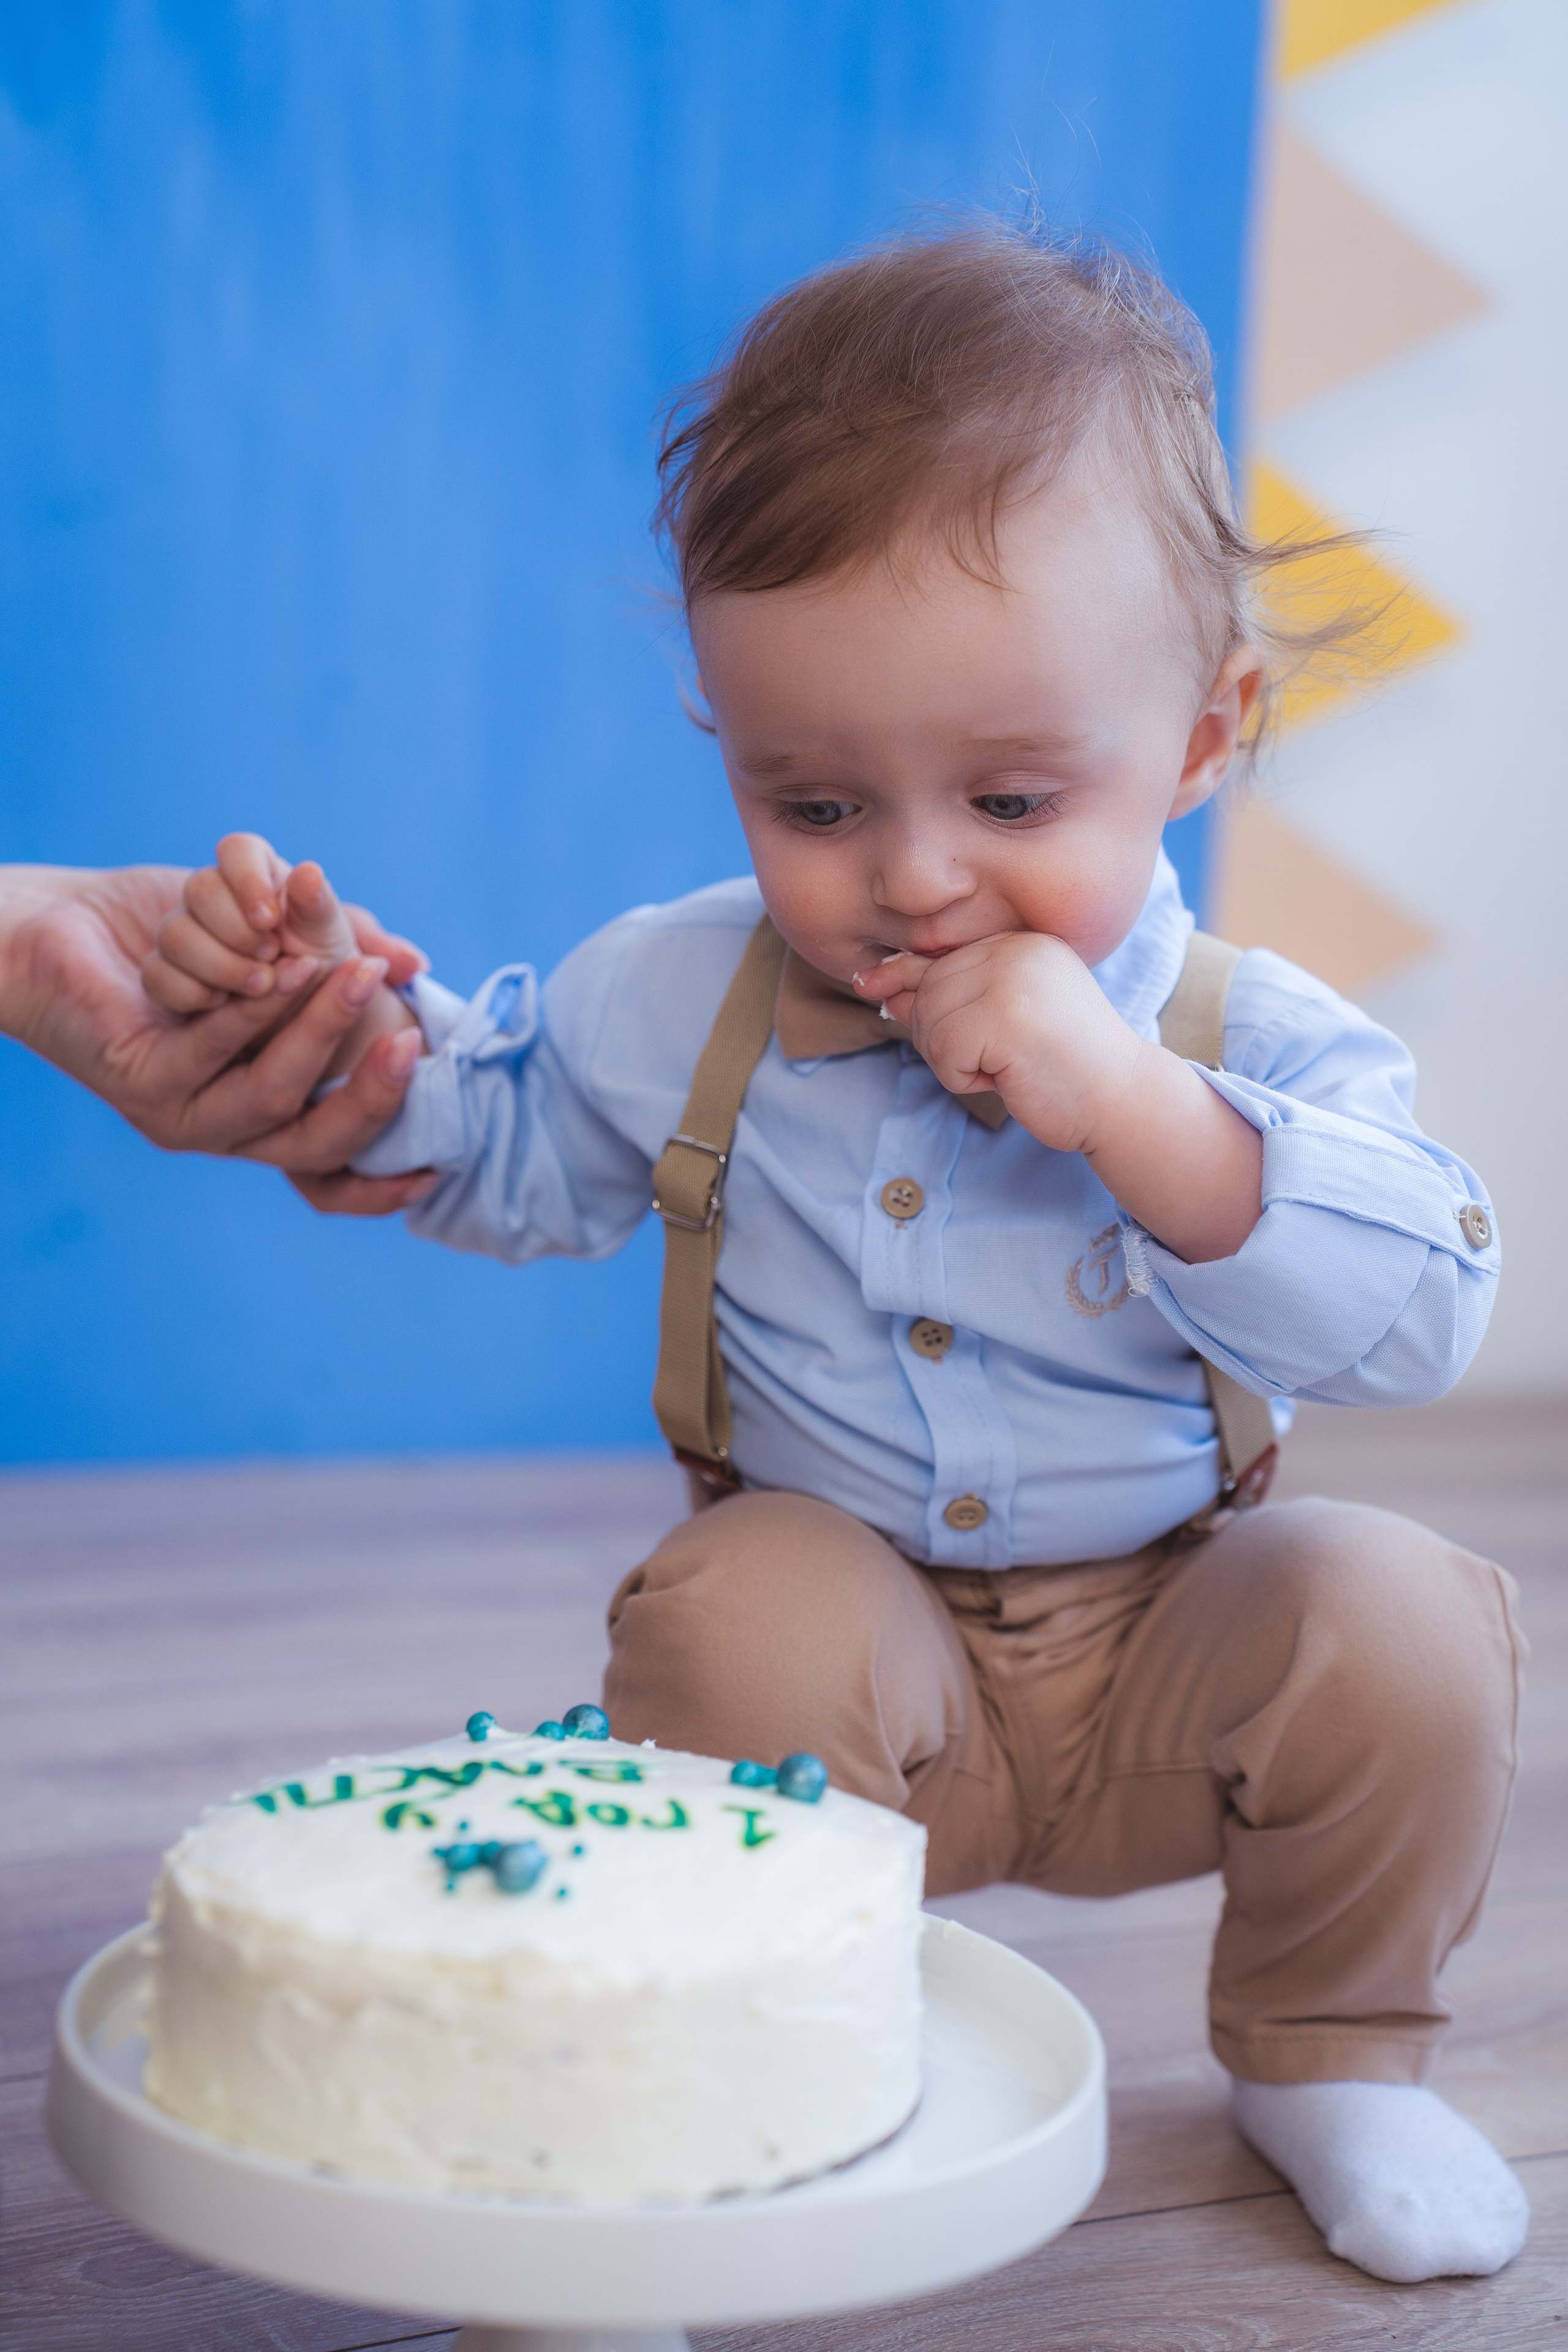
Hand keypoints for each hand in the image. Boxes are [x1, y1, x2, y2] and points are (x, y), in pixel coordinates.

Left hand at [0, 864, 435, 1213]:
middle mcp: (225, 1128)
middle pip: (316, 1143)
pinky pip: (212, 1054)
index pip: (330, 1172)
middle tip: (410, 1043)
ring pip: (270, 1096)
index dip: (382, 1184)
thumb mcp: (272, 937)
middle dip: (372, 1098)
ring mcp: (181, 1115)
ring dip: (319, 1036)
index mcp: (262, 1110)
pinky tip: (282, 972)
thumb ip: (337, 946)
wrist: (59, 925)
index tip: (436, 1171)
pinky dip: (255, 1014)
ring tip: (354, 974)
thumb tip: (410, 962)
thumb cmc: (168, 931)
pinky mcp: (140, 1084)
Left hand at [853, 931, 1262, 1262]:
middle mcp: (1015, 951)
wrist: (1121, 1100)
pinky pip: (943, 1053)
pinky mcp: (1003, 1017)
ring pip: (930, 1022)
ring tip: (1004, 1067)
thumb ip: (949, 999)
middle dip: (939, 1036)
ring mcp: (1010, 980)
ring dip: (953, 1061)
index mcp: (1020, 944)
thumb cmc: (1063, 1067)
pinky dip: (963, 1078)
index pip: (941, 958)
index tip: (872, 986)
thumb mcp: (1002, 1023)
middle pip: (928, 990)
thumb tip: (877, 986)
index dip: (907, 981)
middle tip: (989, 1062)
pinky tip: (1006, 1078)